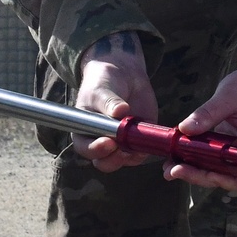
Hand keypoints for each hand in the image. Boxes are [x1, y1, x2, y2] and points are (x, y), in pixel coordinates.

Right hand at [70, 31, 158, 171]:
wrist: (122, 74)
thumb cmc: (103, 81)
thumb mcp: (102, 89)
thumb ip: (109, 102)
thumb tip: (120, 111)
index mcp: (85, 131)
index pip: (85, 147)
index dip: (95, 150)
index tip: (108, 142)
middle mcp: (101, 141)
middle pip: (104, 162)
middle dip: (113, 160)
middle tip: (121, 150)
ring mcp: (120, 142)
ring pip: (124, 160)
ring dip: (132, 157)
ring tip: (139, 144)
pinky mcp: (138, 139)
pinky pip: (142, 151)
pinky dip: (147, 149)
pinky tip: (151, 141)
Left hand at [164, 49, 236, 192]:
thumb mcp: (229, 95)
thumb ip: (208, 113)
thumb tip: (185, 129)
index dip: (231, 182)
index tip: (209, 174)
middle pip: (227, 177)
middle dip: (201, 177)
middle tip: (175, 170)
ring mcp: (236, 150)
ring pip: (216, 169)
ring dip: (193, 171)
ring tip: (168, 168)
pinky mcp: (225, 143)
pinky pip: (210, 156)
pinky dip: (193, 158)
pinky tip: (173, 157)